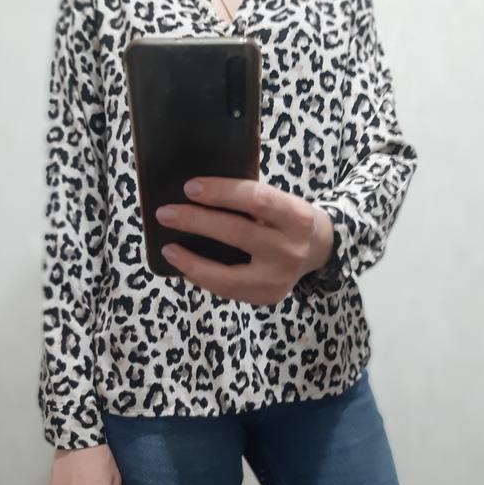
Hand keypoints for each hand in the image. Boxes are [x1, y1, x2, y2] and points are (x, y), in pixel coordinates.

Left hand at [155, 177, 333, 305]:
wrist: (318, 249)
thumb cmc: (287, 219)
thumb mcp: (281, 201)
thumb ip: (249, 200)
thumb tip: (193, 196)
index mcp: (296, 217)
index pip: (256, 198)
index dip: (221, 192)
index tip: (190, 187)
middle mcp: (291, 249)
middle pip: (236, 233)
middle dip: (195, 222)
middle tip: (165, 213)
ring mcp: (279, 278)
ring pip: (227, 275)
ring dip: (191, 262)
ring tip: (168, 250)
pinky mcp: (268, 297)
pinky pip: (228, 290)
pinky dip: (203, 278)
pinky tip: (186, 268)